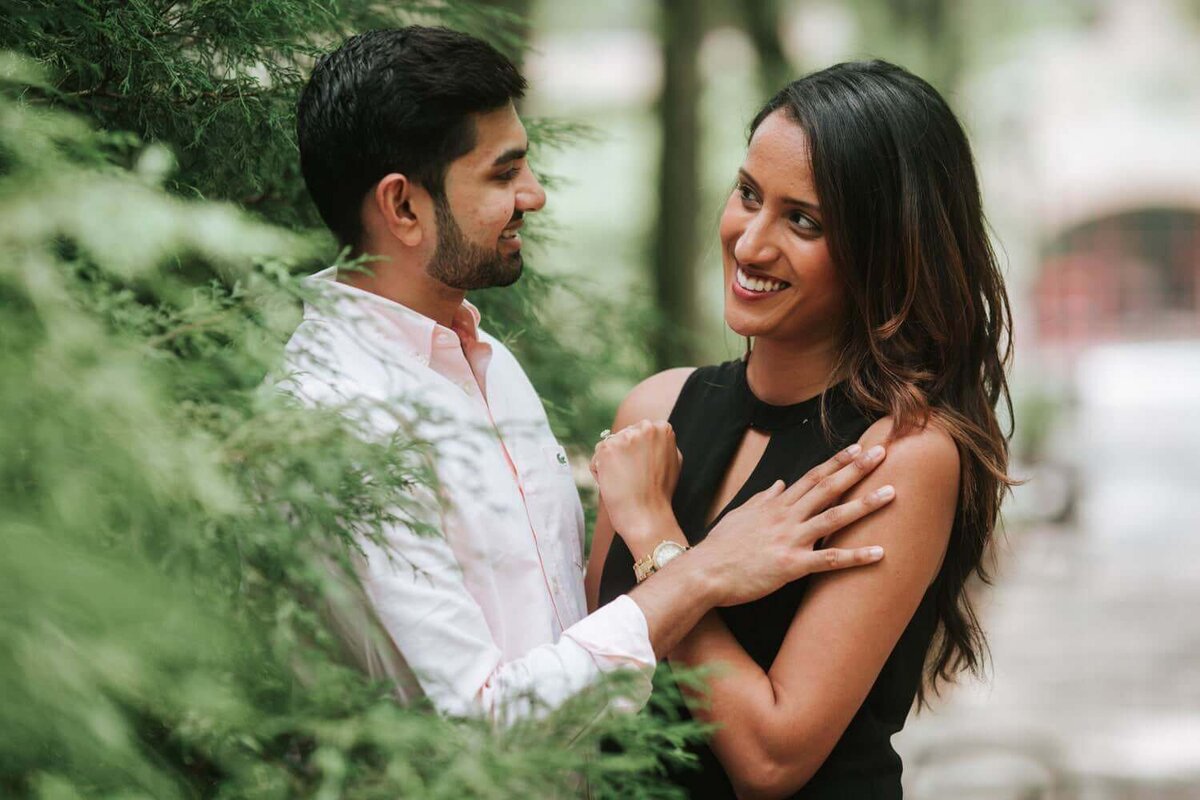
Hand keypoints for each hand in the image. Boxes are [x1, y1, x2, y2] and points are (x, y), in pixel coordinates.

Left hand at [590, 419, 682, 545]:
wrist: (647, 515)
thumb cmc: (660, 493)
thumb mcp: (672, 460)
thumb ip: (661, 443)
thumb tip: (652, 432)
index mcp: (662, 428)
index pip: (639, 432)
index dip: (638, 452)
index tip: (643, 468)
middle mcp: (645, 427)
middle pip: (623, 436)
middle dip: (623, 455)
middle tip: (634, 477)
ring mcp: (625, 437)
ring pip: (608, 447)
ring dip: (611, 464)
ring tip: (625, 481)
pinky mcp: (607, 449)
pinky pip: (596, 459)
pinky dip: (600, 473)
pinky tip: (614, 484)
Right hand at [691, 443, 893, 606]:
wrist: (702, 572)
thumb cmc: (718, 547)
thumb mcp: (739, 515)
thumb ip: (762, 499)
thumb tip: (779, 485)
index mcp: (774, 505)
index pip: (811, 477)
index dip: (836, 462)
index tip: (858, 449)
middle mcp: (785, 517)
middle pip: (827, 487)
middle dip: (857, 469)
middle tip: (883, 453)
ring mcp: (790, 539)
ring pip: (834, 517)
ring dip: (865, 504)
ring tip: (892, 493)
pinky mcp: (792, 565)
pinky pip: (830, 560)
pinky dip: (856, 556)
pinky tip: (880, 552)